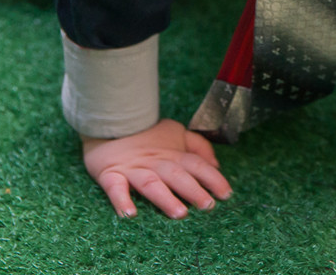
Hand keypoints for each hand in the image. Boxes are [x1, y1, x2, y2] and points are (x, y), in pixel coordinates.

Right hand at [82, 118, 232, 218]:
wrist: (109, 122)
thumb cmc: (146, 133)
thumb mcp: (176, 132)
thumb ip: (197, 146)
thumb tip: (216, 165)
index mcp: (172, 154)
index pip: (196, 165)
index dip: (212, 178)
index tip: (226, 194)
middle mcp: (155, 162)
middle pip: (177, 175)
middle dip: (193, 190)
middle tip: (207, 206)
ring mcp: (133, 169)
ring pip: (151, 184)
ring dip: (165, 198)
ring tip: (179, 213)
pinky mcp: (111, 174)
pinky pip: (115, 188)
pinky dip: (121, 200)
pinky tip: (129, 213)